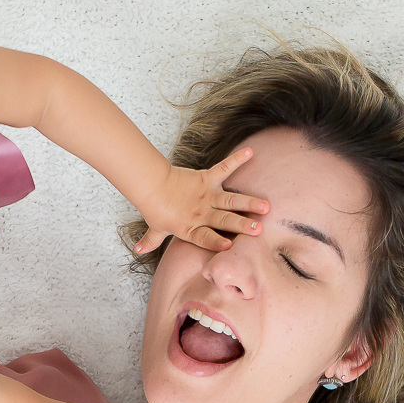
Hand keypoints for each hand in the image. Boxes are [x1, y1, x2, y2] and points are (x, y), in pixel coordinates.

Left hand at [133, 148, 269, 253]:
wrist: (152, 185)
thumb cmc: (155, 209)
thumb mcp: (155, 229)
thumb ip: (151, 241)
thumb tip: (138, 250)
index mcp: (190, 228)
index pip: (205, 238)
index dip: (215, 243)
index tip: (228, 246)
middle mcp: (201, 213)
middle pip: (224, 221)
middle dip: (241, 225)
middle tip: (259, 229)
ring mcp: (206, 196)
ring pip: (230, 200)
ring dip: (248, 202)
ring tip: (265, 205)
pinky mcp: (206, 179)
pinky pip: (224, 168)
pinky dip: (236, 159)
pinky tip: (250, 152)